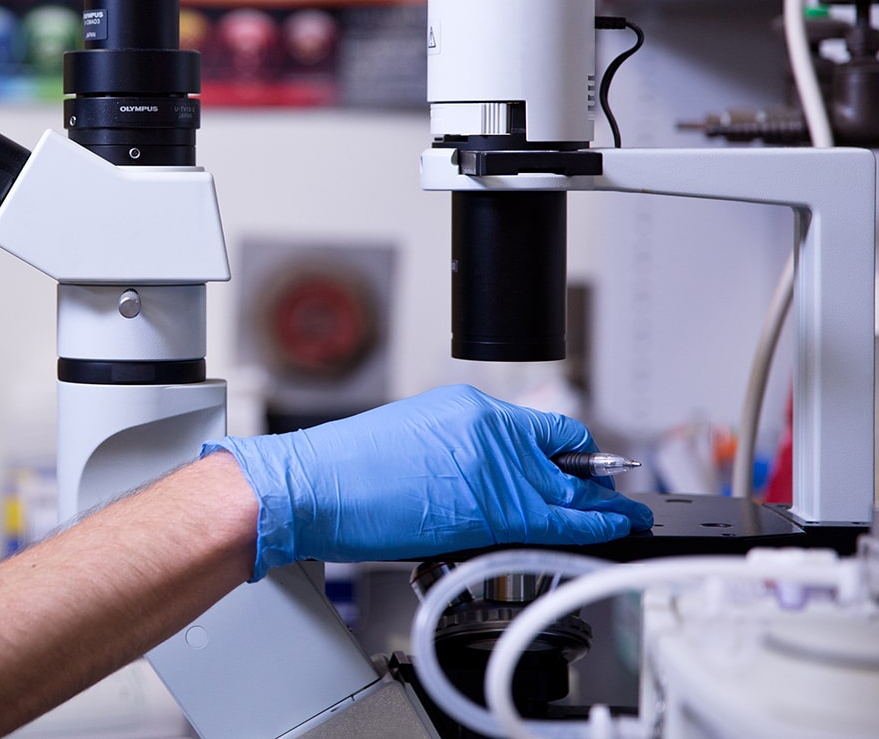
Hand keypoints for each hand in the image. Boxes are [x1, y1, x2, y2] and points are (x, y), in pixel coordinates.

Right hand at [202, 384, 653, 578]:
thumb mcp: (412, 440)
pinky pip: (557, 519)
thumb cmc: (344, 471)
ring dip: (602, 509)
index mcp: (467, 409)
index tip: (585, 465)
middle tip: (622, 498)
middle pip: (565, 457)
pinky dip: (593, 526)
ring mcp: (491, 466)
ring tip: (628, 521)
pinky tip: (611, 531)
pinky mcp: (488, 507)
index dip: (571, 452)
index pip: (542, 428)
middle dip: (598, 482)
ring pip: (568, 491)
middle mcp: (487, 429)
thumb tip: (482, 484)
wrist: (313, 485)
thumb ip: (458, 454)